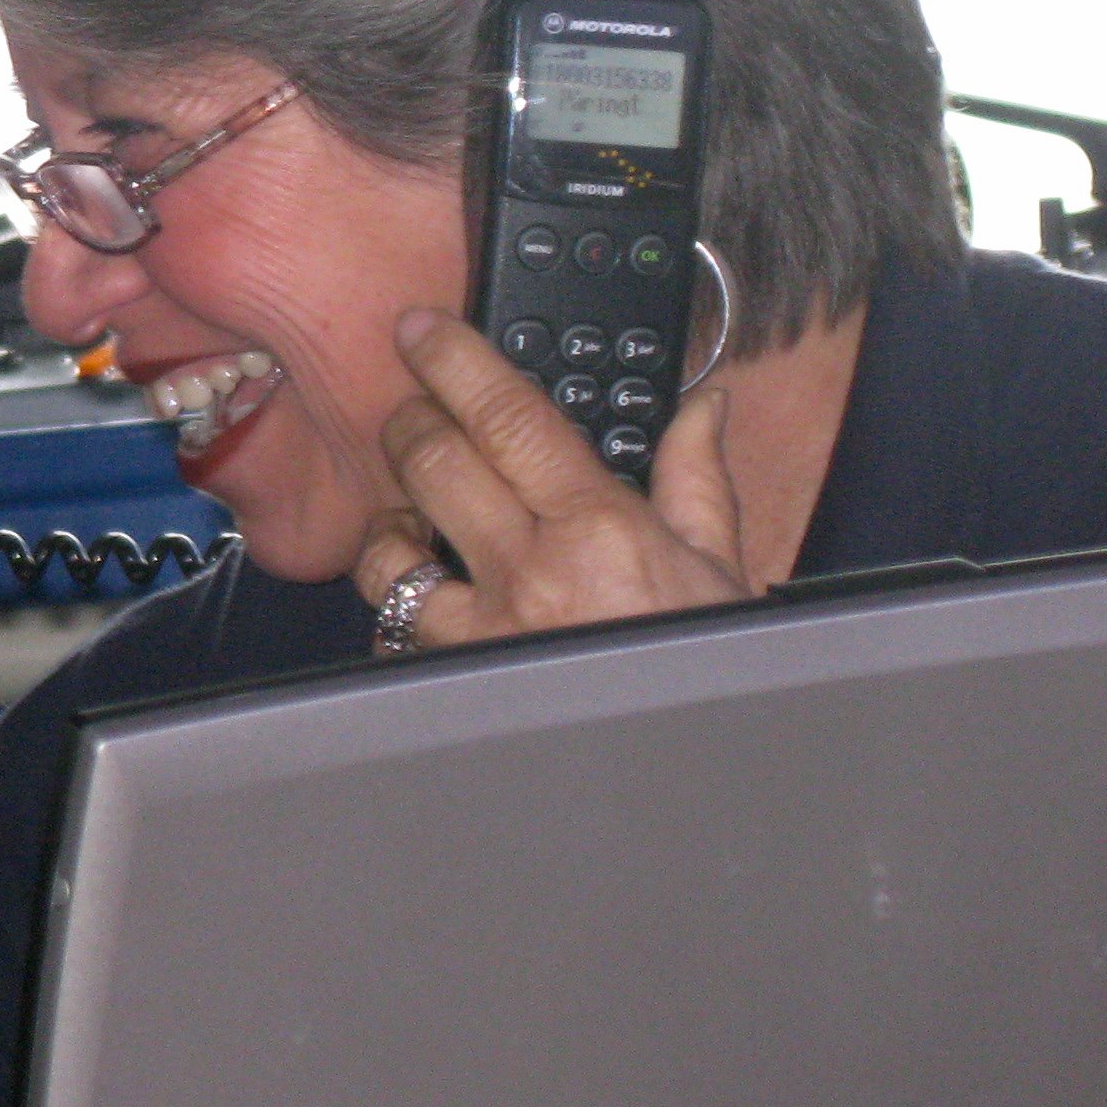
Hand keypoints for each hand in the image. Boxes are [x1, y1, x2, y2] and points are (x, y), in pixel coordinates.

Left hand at [350, 306, 745, 650]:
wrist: (703, 776)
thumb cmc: (707, 676)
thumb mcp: (720, 571)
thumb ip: (697, 480)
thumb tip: (702, 409)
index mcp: (600, 530)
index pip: (505, 415)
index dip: (451, 360)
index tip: (418, 330)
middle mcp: (529, 574)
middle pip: (429, 461)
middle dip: (411, 424)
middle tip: (418, 416)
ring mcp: (480, 632)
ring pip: (385, 552)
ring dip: (390, 524)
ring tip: (416, 521)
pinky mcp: (454, 680)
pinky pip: (394, 631)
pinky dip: (397, 608)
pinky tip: (422, 600)